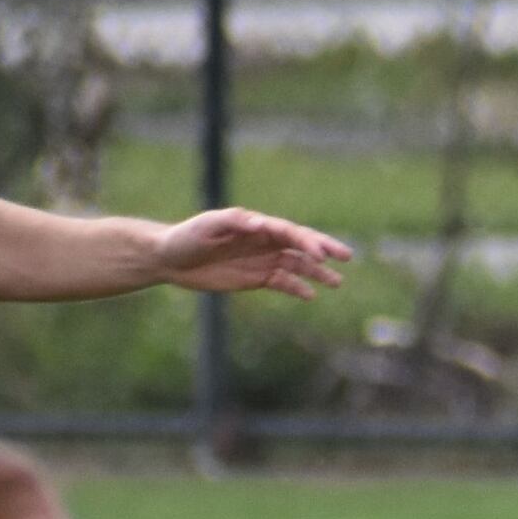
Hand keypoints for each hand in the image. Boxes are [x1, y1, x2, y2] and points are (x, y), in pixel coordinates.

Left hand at [154, 206, 353, 295]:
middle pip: (300, 244)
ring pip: (297, 265)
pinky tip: (311, 295)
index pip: (288, 232)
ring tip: (338, 282)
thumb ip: (233, 222)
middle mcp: (264, 240)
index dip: (306, 241)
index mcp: (256, 225)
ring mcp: (262, 259)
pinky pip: (282, 283)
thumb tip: (260, 223)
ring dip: (317, 273)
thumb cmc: (187, 236)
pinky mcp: (256, 278)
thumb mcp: (207, 226)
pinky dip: (298, 288)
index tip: (321, 254)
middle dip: (323, 250)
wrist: (170, 258)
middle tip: (346, 257)